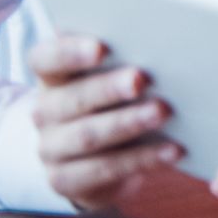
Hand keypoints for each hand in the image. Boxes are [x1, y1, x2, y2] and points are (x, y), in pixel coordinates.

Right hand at [29, 33, 180, 209]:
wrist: (87, 153)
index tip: (101, 48)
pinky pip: (105, 170)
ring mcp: (52, 148)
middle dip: (108, 89)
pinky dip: (142, 159)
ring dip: (128, 123)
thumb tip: (164, 36)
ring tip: (162, 112)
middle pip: (72, 98)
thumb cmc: (110, 97)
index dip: (69, 52)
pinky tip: (172, 150)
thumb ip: (124, 56)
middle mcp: (45, 111)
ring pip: (88, 136)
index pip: (46, 58)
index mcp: (52, 75)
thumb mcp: (108, 74)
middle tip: (141, 79)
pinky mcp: (67, 180)